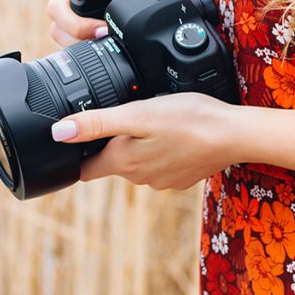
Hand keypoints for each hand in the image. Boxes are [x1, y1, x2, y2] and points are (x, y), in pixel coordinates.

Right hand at [47, 0, 189, 46]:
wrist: (150, 25)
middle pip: (58, 5)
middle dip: (74, 21)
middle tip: (101, 30)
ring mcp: (77, 20)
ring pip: (58, 29)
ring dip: (75, 39)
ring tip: (101, 43)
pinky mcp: (78, 40)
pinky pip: (66, 47)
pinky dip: (78, 51)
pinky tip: (96, 55)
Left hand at [50, 92, 238, 188]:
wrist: (235, 135)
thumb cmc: (190, 119)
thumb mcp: (140, 113)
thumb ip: (99, 123)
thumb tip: (59, 132)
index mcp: (124, 162)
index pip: (86, 168)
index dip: (78, 152)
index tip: (80, 135)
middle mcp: (140, 178)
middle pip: (112, 162)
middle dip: (112, 143)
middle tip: (125, 114)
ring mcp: (162, 181)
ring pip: (138, 163)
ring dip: (139, 146)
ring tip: (153, 121)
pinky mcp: (182, 177)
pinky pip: (162, 164)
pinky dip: (163, 150)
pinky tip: (175, 134)